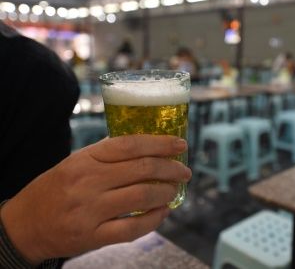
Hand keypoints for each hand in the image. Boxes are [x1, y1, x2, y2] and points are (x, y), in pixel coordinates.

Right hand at [0, 135, 190, 264]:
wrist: (24, 225)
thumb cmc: (55, 189)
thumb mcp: (75, 162)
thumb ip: (106, 155)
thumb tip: (146, 145)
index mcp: (85, 159)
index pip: (130, 145)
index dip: (160, 143)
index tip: (180, 144)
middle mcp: (88, 182)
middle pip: (142, 169)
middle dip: (171, 168)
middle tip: (184, 171)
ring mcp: (90, 210)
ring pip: (143, 196)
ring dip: (167, 192)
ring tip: (174, 190)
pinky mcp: (93, 236)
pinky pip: (133, 227)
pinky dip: (155, 219)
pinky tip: (163, 212)